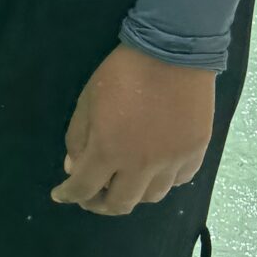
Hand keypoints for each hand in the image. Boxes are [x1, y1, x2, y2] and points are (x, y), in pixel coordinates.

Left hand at [51, 44, 215, 214]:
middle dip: (99, 204)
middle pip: (119, 204)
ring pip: (151, 197)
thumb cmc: (122, 72)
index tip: (61, 195)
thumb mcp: (87, 101)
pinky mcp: (195, 153)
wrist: (172, 52)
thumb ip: (78, 139)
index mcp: (108, 150)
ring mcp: (172, 162)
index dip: (69, 195)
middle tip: (91, 196)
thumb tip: (74, 168)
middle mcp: (141, 165)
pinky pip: (178, 180)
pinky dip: (162, 181)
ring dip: (132, 194)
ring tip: (123, 182)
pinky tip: (154, 170)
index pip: (84, 188)